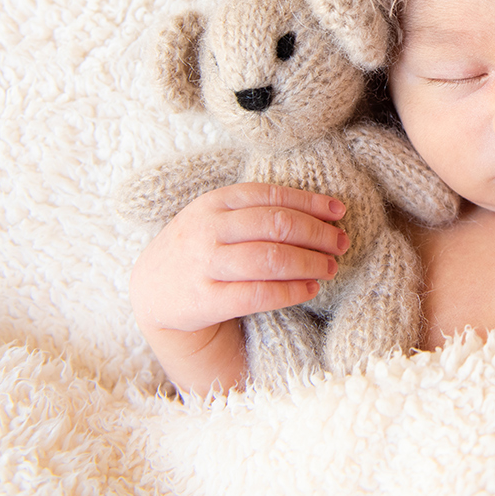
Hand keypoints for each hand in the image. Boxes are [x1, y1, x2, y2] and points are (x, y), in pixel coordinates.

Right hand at [130, 182, 347, 336]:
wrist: (153, 292)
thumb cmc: (200, 250)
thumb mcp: (217, 219)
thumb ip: (256, 211)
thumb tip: (322, 211)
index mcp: (214, 202)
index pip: (271, 195)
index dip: (311, 202)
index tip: (339, 211)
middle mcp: (208, 229)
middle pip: (276, 225)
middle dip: (317, 233)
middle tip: (341, 242)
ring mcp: (205, 264)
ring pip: (270, 258)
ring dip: (309, 262)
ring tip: (330, 267)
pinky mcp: (205, 300)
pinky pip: (258, 294)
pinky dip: (290, 290)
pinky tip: (310, 288)